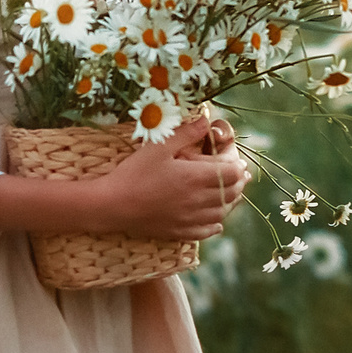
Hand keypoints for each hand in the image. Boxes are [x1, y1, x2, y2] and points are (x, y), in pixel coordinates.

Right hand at [99, 112, 249, 240]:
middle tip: (239, 175)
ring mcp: (190, 219)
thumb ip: (185, 133)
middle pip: (231, 193)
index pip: (231, 173)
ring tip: (230, 193)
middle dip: (238, 183)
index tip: (237, 161)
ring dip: (230, 202)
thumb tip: (207, 120)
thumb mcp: (158, 146)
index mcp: (195, 177)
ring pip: (222, 213)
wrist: (112, 205)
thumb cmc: (134, 172)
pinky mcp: (180, 232)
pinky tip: (216, 220)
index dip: (238, 166)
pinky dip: (216, 224)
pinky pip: (207, 231)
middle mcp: (198, 201)